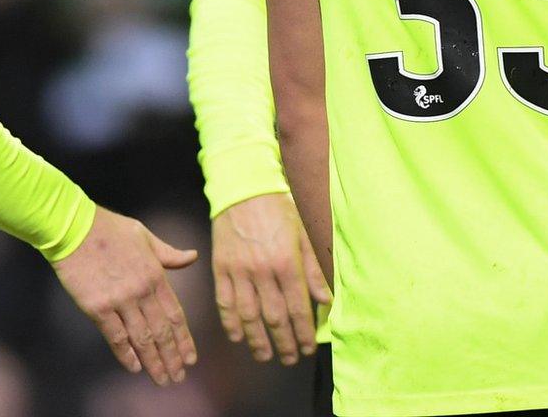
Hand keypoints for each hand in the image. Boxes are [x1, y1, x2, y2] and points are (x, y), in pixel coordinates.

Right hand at [52, 207, 199, 384]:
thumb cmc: (110, 228)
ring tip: (162, 379)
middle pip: (161, 332)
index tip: (190, 359)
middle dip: (171, 358)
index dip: (184, 340)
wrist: (74, 227)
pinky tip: (135, 367)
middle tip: (178, 378)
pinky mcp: (97, 307)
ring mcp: (120, 301)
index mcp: (156, 275)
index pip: (175, 315)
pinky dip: (126, 354)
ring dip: (153, 361)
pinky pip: (115, 336)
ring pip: (142, 338)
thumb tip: (193, 257)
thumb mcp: (145, 235)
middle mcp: (142, 292)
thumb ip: (169, 254)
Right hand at [213, 191, 331, 364]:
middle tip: (289, 358)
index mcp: (287, 262)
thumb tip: (326, 300)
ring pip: (248, 315)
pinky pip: (225, 302)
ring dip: (257, 340)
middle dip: (283, 342)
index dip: (303, 332)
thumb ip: (314, 269)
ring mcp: (239, 271)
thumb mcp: (305, 234)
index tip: (307, 348)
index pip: (298, 307)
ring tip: (265, 355)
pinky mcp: (220, 268)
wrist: (244, 189)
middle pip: (273, 317)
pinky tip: (238, 336)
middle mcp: (262, 270)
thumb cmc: (280, 209)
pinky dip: (230, 323)